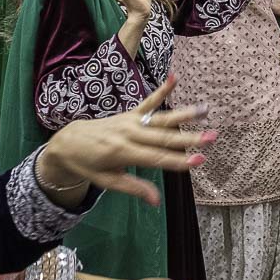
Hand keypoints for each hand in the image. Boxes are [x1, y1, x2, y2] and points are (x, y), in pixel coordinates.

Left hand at [40, 76, 212, 206]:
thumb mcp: (107, 181)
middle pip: (164, 137)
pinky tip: (174, 78)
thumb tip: (156, 201)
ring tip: (205, 110)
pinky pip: (148, 102)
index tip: (200, 160)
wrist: (68, 141)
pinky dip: (162, 90)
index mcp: (123, 152)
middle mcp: (129, 133)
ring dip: (184, 114)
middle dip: (189, 138)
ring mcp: (130, 121)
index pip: (156, 158)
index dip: (179, 160)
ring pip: (161, 118)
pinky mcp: (130, 113)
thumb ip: (134, 188)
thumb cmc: (88, 165)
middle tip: (211, 137)